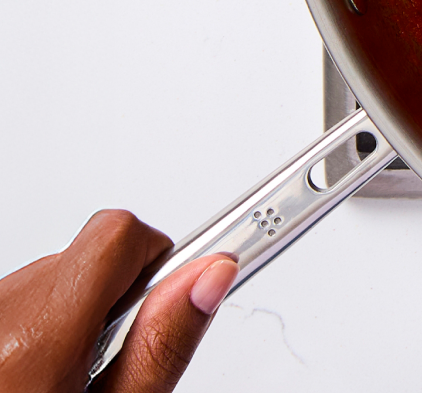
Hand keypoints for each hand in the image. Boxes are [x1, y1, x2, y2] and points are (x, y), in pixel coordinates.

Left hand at [0, 210, 236, 392]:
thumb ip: (161, 347)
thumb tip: (211, 275)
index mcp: (39, 337)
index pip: (118, 235)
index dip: (155, 258)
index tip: (167, 298)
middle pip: (84, 258)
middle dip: (113, 299)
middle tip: (107, 368)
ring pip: (47, 281)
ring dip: (68, 317)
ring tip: (58, 383)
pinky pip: (14, 304)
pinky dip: (30, 332)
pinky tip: (27, 379)